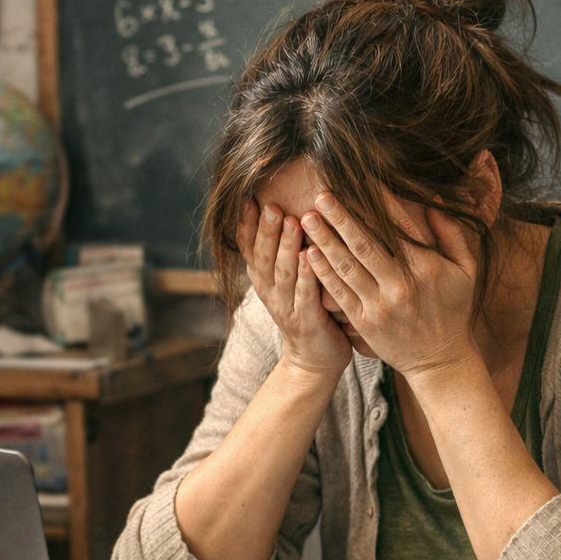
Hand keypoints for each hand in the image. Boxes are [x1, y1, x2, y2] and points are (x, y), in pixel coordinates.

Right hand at [237, 198, 351, 377]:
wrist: (314, 360)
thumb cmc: (307, 312)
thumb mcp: (287, 281)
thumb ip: (283, 253)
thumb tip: (287, 211)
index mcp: (262, 279)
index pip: (248, 248)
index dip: (246, 225)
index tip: (249, 199)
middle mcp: (269, 291)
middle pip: (263, 256)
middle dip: (267, 230)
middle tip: (273, 205)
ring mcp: (285, 307)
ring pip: (282, 272)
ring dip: (286, 246)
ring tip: (292, 222)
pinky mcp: (305, 321)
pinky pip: (304, 294)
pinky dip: (306, 274)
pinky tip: (310, 255)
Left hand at [300, 191, 479, 378]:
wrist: (441, 361)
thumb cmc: (453, 311)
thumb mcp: (466, 270)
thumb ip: (451, 235)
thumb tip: (435, 202)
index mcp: (425, 267)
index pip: (397, 226)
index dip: (379, 202)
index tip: (362, 181)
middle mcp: (401, 285)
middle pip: (365, 244)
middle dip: (341, 217)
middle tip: (321, 195)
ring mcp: (380, 305)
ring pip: (347, 266)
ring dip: (324, 241)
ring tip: (308, 219)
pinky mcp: (365, 322)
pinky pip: (340, 293)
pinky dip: (323, 273)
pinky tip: (309, 254)